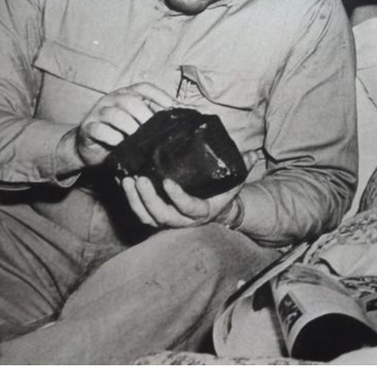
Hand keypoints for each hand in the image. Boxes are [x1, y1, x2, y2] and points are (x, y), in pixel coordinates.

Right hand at [76, 83, 178, 166]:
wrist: (91, 150)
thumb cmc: (121, 134)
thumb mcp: (140, 124)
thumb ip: (157, 118)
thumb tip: (189, 113)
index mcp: (127, 95)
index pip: (144, 88)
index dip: (160, 96)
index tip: (174, 108)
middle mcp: (112, 99)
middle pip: (130, 100)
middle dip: (145, 115)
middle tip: (154, 130)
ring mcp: (98, 113)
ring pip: (114, 113)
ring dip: (129, 126)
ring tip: (137, 137)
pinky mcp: (88, 128)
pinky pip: (98, 129)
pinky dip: (111, 136)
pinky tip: (119, 143)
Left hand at [121, 150, 256, 227]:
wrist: (215, 208)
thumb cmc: (223, 192)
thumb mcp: (235, 181)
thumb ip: (242, 168)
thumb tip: (251, 155)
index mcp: (203, 212)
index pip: (188, 208)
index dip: (177, 197)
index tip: (167, 181)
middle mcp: (184, 220)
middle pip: (162, 216)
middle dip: (149, 199)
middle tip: (140, 179)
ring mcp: (169, 220)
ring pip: (148, 218)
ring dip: (135, 201)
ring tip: (128, 181)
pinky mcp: (157, 217)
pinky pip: (141, 215)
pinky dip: (131, 202)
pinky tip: (124, 184)